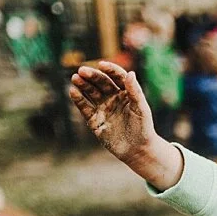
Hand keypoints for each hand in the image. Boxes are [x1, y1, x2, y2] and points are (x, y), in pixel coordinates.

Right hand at [70, 60, 183, 189]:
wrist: (137, 150)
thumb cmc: (143, 129)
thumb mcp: (141, 109)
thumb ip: (135, 91)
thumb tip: (130, 73)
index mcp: (126, 93)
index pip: (117, 77)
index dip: (110, 70)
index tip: (102, 65)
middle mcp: (113, 98)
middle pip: (101, 83)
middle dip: (92, 76)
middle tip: (82, 71)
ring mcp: (103, 108)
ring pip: (91, 93)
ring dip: (83, 85)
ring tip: (75, 78)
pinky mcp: (94, 120)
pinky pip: (85, 107)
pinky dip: (78, 99)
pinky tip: (73, 91)